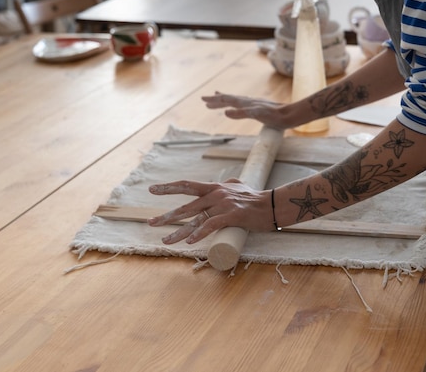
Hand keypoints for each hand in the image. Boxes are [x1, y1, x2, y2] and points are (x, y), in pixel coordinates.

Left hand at [147, 179, 272, 244]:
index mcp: (214, 187)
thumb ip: (227, 186)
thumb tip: (222, 183)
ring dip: (179, 232)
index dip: (168, 187)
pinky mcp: (232, 216)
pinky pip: (211, 226)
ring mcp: (223, 205)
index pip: (187, 185)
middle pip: (186, 205)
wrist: (274, 204)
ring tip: (166, 241)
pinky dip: (199, 234)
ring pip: (196, 219)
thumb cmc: (256, 198)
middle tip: (150, 223)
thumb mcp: (237, 187)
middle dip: (167, 216)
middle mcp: (216, 194)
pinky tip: (190, 241)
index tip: (152, 189)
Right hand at [202, 91, 291, 129]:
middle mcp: (248, 101)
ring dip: (225, 100)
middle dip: (216, 100)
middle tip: (205, 100)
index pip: (226, 100)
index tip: (203, 100)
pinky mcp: (258, 108)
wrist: (289, 115)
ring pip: (235, 100)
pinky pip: (242, 104)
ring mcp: (253, 104)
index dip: (214, 100)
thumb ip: (241, 113)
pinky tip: (238, 105)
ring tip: (218, 97)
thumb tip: (225, 112)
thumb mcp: (256, 115)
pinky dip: (235, 103)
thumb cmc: (274, 116)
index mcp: (245, 103)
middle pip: (228, 99)